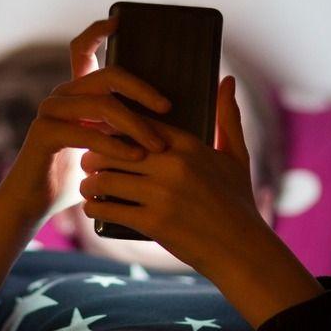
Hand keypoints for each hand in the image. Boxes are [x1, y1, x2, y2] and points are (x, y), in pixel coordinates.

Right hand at [3, 17, 171, 220]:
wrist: (35, 203)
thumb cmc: (76, 178)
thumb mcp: (105, 149)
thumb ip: (123, 130)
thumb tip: (166, 121)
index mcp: (76, 94)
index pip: (82, 50)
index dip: (98, 32)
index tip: (119, 20)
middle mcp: (62, 96)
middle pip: (108, 76)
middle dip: (143, 90)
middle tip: (168, 108)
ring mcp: (50, 112)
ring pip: (103, 105)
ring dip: (136, 125)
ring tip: (158, 146)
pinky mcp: (44, 133)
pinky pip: (87, 132)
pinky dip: (115, 145)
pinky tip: (135, 156)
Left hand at [77, 75, 263, 275]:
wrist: (242, 251)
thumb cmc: (239, 203)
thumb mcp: (237, 157)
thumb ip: (228, 117)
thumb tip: (227, 79)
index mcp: (189, 146)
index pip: (138, 124)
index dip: (116, 129)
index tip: (105, 135)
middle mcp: (174, 166)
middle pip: (114, 149)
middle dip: (95, 156)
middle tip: (88, 162)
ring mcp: (162, 194)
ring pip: (106, 178)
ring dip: (90, 182)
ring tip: (88, 185)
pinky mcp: (153, 222)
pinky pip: (109, 207)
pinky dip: (95, 207)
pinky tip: (93, 207)